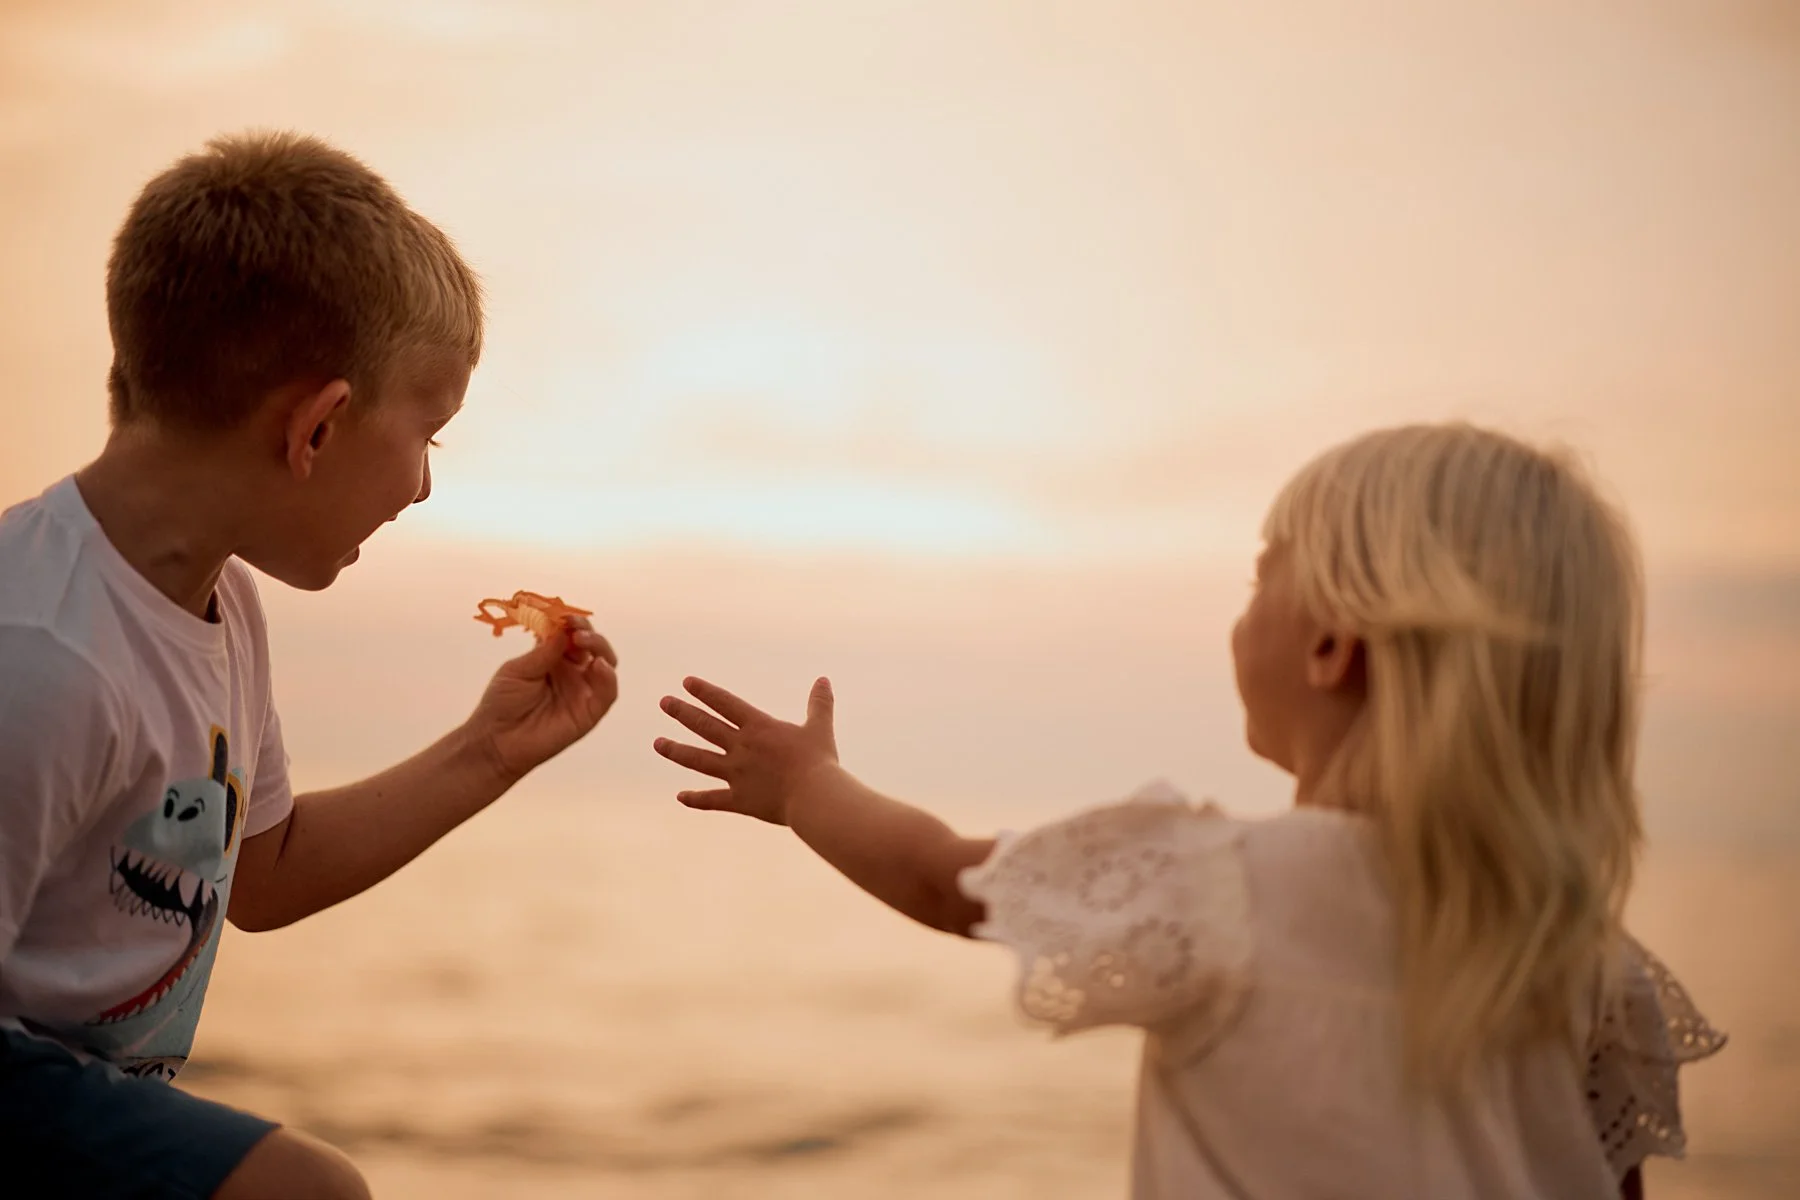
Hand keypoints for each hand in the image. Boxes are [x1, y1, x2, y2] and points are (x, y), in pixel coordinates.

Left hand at [468, 618, 617, 782]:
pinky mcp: (589, 712)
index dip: (572, 622)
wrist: (496, 740)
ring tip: (584, 640)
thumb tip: (564, 628)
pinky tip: (598, 665)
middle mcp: (572, 672)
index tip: (565, 616)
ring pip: (605, 664)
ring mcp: (582, 691)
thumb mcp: (519, 669)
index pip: (572, 634)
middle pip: (593, 646)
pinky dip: (608, 677)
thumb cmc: (502, 703)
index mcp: (554, 657)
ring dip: (600, 648)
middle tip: (576, 628)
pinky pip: (607, 693)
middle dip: (588, 633)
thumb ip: (545, 650)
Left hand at [654, 676, 837, 824]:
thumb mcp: (820, 727)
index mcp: (758, 728)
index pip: (725, 703)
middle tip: (664, 702)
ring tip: (657, 743)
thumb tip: (823, 680)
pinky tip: (680, 797)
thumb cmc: (819, 761)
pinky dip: (696, 799)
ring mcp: (736, 774)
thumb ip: (819, 704)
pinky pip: (712, 800)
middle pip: (705, 726)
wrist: (814, 797)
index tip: (686, 683)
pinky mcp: (739, 800)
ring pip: (698, 760)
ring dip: (676, 751)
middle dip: (682, 713)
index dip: (705, 691)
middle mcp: (741, 747)